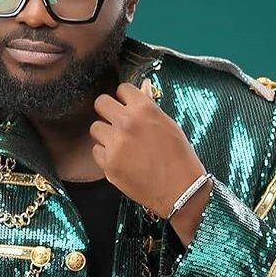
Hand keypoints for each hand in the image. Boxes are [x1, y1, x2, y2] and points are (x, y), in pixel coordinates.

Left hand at [90, 79, 207, 218]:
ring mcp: (115, 143)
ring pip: (95, 128)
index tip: (127, 106)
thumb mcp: (169, 125)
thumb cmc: (179, 157)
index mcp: (145, 109)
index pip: (122, 88)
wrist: (180, 190)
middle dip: (107, 110)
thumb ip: (149, 107)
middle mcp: (127, 123)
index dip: (125, 98)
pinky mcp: (108, 164)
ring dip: (105, 134)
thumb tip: (142, 86)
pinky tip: (120, 159)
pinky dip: (105, 154)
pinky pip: (96, 151)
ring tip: (120, 144)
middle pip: (101, 103)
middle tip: (116, 121)